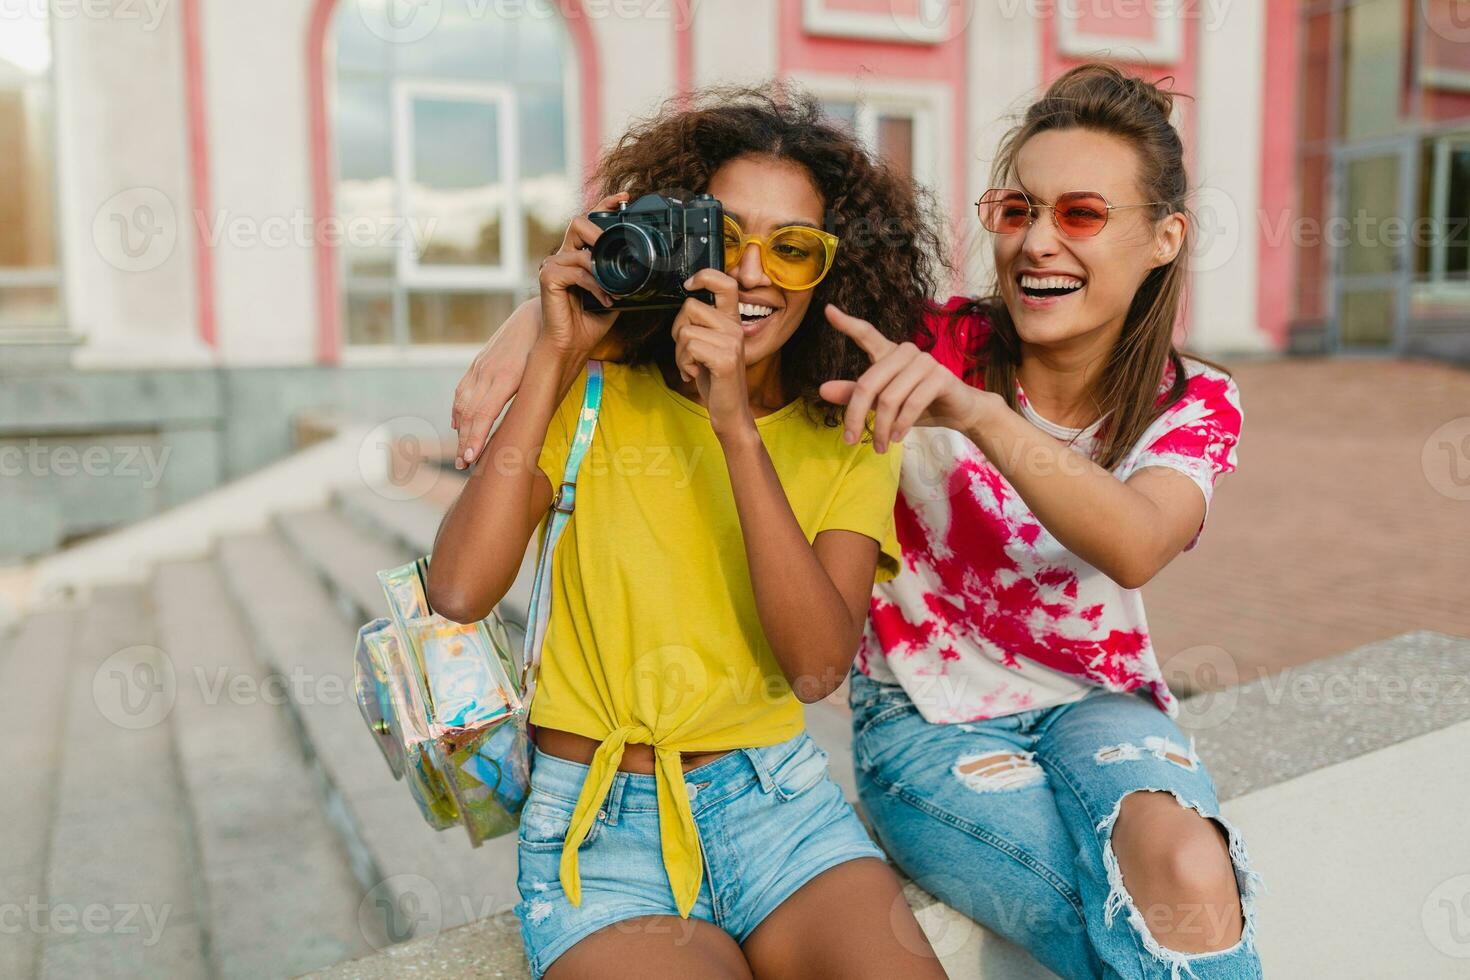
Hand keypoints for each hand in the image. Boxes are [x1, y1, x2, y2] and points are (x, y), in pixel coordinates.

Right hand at [451, 298, 540, 468]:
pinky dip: (458, 409)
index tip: (469, 458)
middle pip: (469, 413)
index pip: (484, 414)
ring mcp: (482, 365)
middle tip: (462, 466)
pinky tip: (458, 424)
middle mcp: (490, 371)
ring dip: (460, 429)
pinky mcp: (480, 361)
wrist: (540, 308)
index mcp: (509, 375)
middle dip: (464, 441)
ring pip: (462, 401)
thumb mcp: (554, 369)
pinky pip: (463, 389)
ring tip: (461, 453)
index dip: (475, 438)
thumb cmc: (556, 341)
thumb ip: (540, 396)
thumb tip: (534, 427)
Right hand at [538, 192, 628, 355]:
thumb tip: (644, 266)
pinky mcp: (548, 277)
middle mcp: (563, 256)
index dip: (605, 206)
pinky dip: (595, 285)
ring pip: (581, 251)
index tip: (625, 198)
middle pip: (579, 222)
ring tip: (614, 291)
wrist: (572, 345)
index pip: (589, 222)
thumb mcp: (613, 293)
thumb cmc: (589, 321)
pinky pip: (578, 271)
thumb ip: (620, 276)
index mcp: (577, 256)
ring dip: (603, 272)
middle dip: (600, 231)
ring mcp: (553, 265)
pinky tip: (604, 299)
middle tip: (615, 247)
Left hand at [671, 269, 750, 437]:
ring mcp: (732, 343)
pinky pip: (690, 348)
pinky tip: (694, 374)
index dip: (705, 276)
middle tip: (687, 353)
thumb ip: (701, 325)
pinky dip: (684, 363)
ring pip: (686, 331)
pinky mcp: (725, 359)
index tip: (690, 284)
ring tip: (691, 365)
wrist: (730, 412)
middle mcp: (735, 328)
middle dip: (677, 331)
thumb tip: (683, 307)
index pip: (726, 283)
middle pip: (689, 308)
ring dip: (679, 353)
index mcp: (732, 322)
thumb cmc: (715, 380)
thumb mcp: (708, 347)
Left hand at [817, 304, 985, 452]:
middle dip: (856, 415)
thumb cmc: (920, 405)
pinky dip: (901, 425)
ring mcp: (924, 362)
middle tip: (849, 440)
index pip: (866, 334)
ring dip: (882, 428)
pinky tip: (897, 438)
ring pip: (889, 399)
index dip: (846, 323)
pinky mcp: (940, 376)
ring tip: (880, 446)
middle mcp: (906, 351)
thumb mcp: (883, 403)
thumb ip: (855, 395)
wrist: (960, 412)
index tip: (828, 310)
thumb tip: (822, 390)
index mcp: (889, 353)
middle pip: (868, 383)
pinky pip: (912, 404)